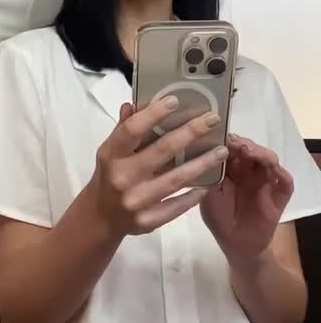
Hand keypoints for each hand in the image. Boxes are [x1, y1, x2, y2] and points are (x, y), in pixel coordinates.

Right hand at [88, 97, 228, 236]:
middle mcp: (122, 177)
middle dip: (190, 132)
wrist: (100, 217)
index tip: (175, 101)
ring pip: (175, 179)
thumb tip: (134, 103)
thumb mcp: (110, 150)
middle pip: (162, 151)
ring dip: (202, 163)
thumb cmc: (110, 174)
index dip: (153, 114)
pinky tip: (209, 183)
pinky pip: (176, 207)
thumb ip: (124, 128)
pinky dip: (194, 195)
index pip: (132, 130)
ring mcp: (135, 202)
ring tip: (222, 150)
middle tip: (212, 119)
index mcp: (111, 154)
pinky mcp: (147, 222)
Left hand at [200, 134, 293, 264]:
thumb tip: (210, 150)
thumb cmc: (219, 217)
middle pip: (251, 149)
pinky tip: (273, 170)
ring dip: (261, 153)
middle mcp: (250, 170)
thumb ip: (211, 174)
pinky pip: (285, 182)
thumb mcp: (208, 194)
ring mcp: (266, 181)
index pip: (233, 147)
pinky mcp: (279, 195)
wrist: (235, 244)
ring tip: (249, 152)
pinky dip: (281, 173)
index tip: (222, 137)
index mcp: (232, 167)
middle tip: (236, 143)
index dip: (229, 141)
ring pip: (269, 159)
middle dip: (244, 144)